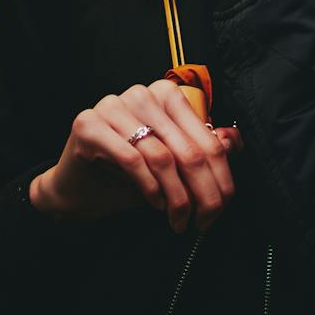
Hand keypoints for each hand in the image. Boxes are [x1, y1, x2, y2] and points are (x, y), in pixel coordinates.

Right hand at [32, 79, 244, 231]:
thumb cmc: (129, 174)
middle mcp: (141, 93)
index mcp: (166, 94)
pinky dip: (149, 187)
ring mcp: (112, 105)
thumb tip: (235, 141)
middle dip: (202, 193)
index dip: (220, 178)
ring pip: (161, 156)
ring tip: (177, 218)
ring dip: (175, 196)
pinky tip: (155, 203)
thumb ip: (201, 148)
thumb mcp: (172, 164)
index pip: (205, 139)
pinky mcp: (88, 124)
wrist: (79, 189)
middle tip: (204, 222)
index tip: (221, 209)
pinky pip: (131, 159)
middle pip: (187, 150)